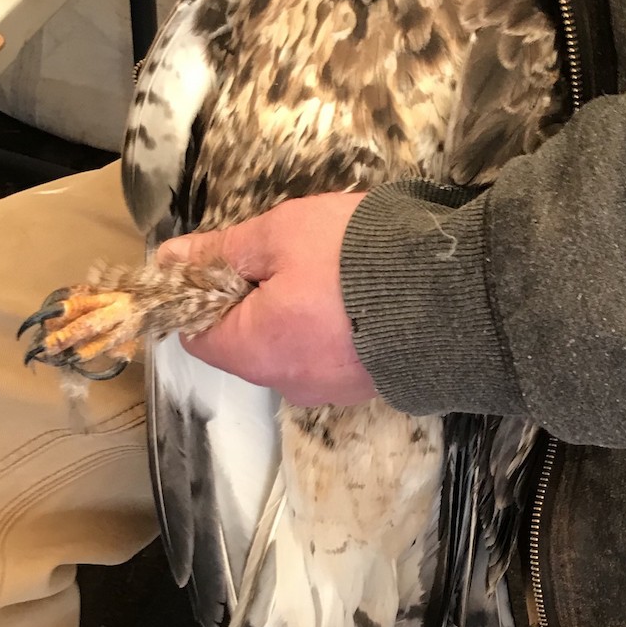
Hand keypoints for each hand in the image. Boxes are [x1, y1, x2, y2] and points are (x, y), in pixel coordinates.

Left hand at [158, 193, 376, 406]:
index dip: (204, 295)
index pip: (198, 335)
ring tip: (337, 272)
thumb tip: (170, 259)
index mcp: (255, 352)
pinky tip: (364, 296)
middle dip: (260, 300)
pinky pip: (336, 356)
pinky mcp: (371, 385)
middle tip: (292, 255)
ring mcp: (334, 391)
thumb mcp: (279, 236)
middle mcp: (289, 384)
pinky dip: (338, 329)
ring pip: (295, 349)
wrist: (454, 290)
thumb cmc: (354, 258)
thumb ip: (222, 251)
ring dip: (302, 314)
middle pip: (250, 343)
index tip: (231, 262)